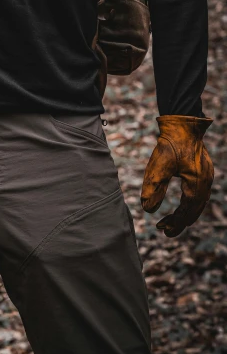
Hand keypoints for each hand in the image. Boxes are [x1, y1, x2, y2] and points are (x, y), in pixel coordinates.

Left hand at [141, 115, 213, 236]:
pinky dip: (191, 202)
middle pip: (194, 210)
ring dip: (186, 212)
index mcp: (196, 184)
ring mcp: (207, 176)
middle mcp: (205, 182)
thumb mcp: (159, 165)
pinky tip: (183, 202)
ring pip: (199, 202)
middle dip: (180, 221)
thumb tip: (147, 209)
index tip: (162, 230)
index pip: (186, 211)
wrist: (183, 122)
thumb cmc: (171, 143)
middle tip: (164, 230)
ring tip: (173, 221)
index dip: (175, 223)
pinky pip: (200, 193)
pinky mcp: (203, 170)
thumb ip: (154, 187)